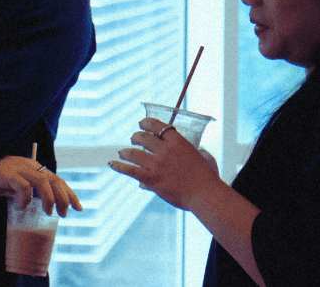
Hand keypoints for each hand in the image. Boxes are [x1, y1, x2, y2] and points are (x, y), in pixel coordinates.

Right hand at [0, 155, 82, 216]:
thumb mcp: (10, 185)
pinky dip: (25, 199)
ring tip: (48, 213)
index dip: (69, 193)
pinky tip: (21, 207)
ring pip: (43, 183)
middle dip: (64, 198)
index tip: (78, 207)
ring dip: (49, 200)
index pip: (56, 178)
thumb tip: (32, 205)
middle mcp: (27, 164)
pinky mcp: (6, 173)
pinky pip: (23, 187)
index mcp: (31, 166)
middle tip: (64, 214)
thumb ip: (23, 191)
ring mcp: (17, 168)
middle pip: (54, 180)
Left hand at [109, 117, 223, 209]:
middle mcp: (165, 150)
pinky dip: (118, 166)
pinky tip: (112, 164)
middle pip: (143, 137)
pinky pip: (129, 169)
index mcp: (178, 142)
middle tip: (133, 139)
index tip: (141, 124)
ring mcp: (157, 164)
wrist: (205, 195)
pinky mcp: (151, 178)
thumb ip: (199, 152)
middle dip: (136, 136)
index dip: (146, 123)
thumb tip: (199, 151)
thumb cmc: (207, 178)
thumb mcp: (205, 158)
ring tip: (122, 152)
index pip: (157, 126)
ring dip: (125, 151)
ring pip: (133, 153)